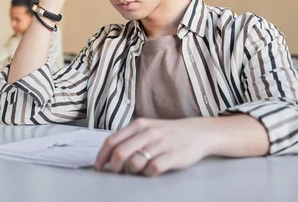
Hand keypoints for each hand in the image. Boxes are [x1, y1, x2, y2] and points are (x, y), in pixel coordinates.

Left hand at [94, 118, 215, 176]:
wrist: (198, 132)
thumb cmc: (168, 133)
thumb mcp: (147, 128)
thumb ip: (129, 138)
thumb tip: (109, 153)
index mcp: (138, 124)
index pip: (111, 140)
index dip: (102, 155)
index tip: (99, 166)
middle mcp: (147, 132)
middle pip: (120, 153)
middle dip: (113, 166)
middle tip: (115, 172)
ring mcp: (160, 144)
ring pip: (134, 163)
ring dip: (132, 171)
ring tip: (139, 169)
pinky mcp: (172, 156)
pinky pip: (152, 169)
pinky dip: (148, 174)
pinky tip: (152, 170)